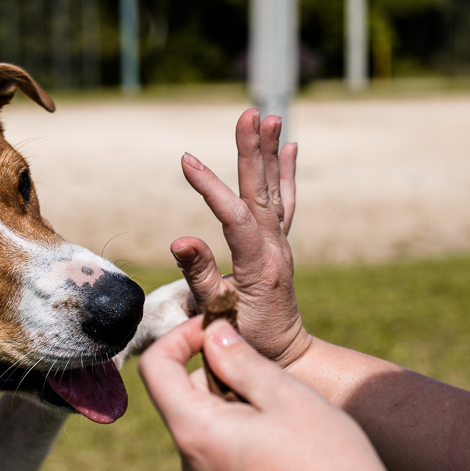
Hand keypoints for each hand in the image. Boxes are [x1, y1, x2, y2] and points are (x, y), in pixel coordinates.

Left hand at [138, 315, 404, 470]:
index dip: (180, 337)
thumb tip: (212, 336)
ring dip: (237, 407)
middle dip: (220, 375)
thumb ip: (241, 360)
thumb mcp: (286, 395)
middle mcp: (190, 465)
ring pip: (208, 427)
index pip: (156, 368)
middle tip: (274, 378)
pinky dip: (245, 437)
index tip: (218, 329)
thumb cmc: (326, 460)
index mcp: (195, 432)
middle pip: (185, 398)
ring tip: (289, 416)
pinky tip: (291, 447)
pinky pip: (224, 457)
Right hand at [172, 109, 311, 366]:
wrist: (285, 357)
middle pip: (262, 192)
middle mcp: (274, 249)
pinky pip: (286, 203)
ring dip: (269, 153)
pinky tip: (289, 146)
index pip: (234, 217)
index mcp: (257, 266)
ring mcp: (281, 245)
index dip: (210, 187)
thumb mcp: (217, 317)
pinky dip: (286, 174)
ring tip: (269, 116)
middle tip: (249, 114)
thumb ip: (200, 278)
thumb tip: (180, 239)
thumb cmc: (244, 342)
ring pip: (274, 191)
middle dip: (252, 151)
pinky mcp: (280, 246)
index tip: (185, 160)